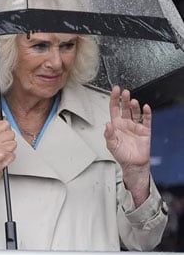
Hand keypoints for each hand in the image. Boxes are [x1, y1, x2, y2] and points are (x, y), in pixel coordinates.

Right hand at [0, 111, 16, 198]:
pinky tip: (4, 158)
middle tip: (2, 145)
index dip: (6, 129)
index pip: (5, 123)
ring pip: (14, 144)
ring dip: (10, 149)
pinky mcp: (3, 158)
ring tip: (3, 152)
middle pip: (11, 134)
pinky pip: (14, 154)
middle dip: (9, 140)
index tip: (2, 134)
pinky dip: (10, 157)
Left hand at [105, 86, 151, 205]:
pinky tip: (145, 107)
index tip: (115, 90)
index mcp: (116, 125)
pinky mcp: (145, 130)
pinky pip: (146, 120)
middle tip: (124, 92)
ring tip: (132, 101)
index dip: (114, 99)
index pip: (114, 108)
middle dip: (124, 100)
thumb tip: (107, 125)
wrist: (133, 164)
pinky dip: (146, 113)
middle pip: (125, 108)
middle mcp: (126, 123)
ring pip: (135, 112)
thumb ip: (108, 134)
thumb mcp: (111, 145)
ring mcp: (135, 126)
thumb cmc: (121, 154)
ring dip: (134, 106)